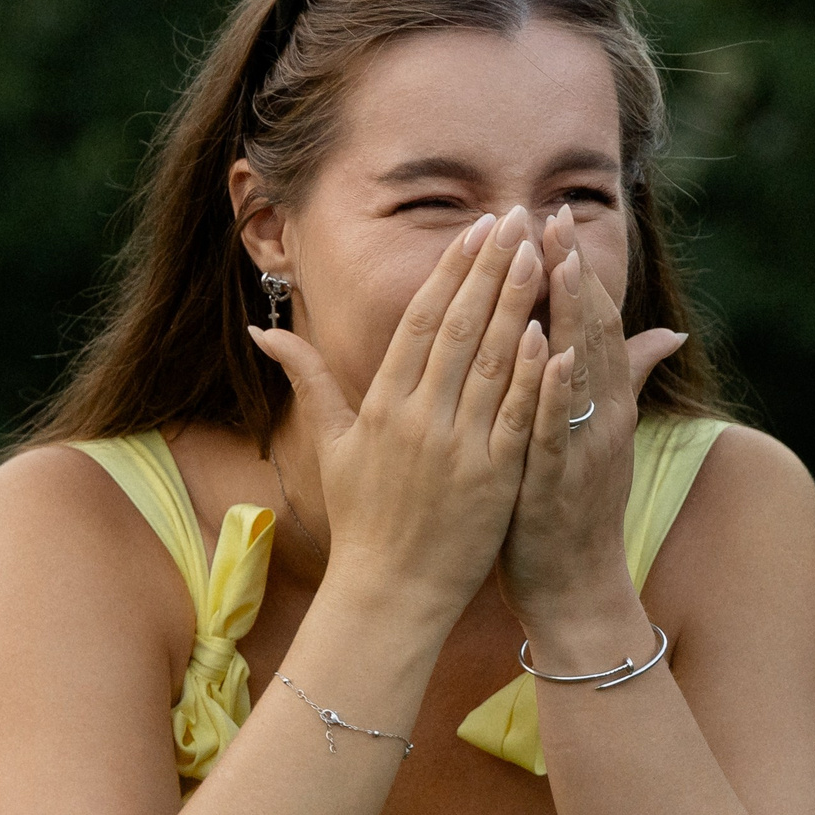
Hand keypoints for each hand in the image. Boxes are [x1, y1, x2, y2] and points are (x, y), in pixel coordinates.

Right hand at [248, 205, 550, 621]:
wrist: (390, 593)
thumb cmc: (363, 519)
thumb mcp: (332, 445)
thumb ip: (309, 380)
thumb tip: (264, 331)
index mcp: (383, 404)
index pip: (421, 321)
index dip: (449, 270)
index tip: (474, 229)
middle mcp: (419, 418)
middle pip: (461, 328)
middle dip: (491, 269)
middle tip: (517, 220)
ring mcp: (459, 448)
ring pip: (494, 362)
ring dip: (519, 305)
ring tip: (542, 256)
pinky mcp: (494, 479)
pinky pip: (516, 416)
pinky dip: (534, 375)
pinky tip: (551, 333)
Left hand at [499, 207, 686, 642]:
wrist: (575, 589)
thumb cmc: (574, 509)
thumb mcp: (603, 436)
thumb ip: (631, 379)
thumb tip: (672, 332)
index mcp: (606, 404)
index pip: (591, 321)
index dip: (575, 267)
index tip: (554, 214)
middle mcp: (603, 418)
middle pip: (589, 332)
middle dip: (570, 271)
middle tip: (550, 213)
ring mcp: (584, 449)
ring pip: (579, 370)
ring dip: (567, 313)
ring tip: (552, 259)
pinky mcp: (558, 482)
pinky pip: (558, 427)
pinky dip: (556, 388)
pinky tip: (547, 349)